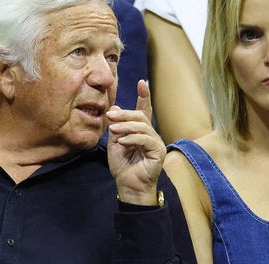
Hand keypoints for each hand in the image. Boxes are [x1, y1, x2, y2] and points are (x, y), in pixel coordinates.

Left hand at [106, 80, 165, 205]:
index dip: (143, 96)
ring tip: (113, 131)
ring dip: (126, 126)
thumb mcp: (114, 144)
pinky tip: (122, 142)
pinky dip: (132, 138)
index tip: (141, 82)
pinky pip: (146, 139)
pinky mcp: (158, 152)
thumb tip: (115, 108)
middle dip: (125, 114)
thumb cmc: (122, 167)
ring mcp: (156, 143)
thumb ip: (115, 127)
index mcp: (141, 132)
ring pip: (143, 126)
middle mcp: (151, 135)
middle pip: (141, 116)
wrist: (127, 186)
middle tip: (110, 115)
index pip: (144, 110)